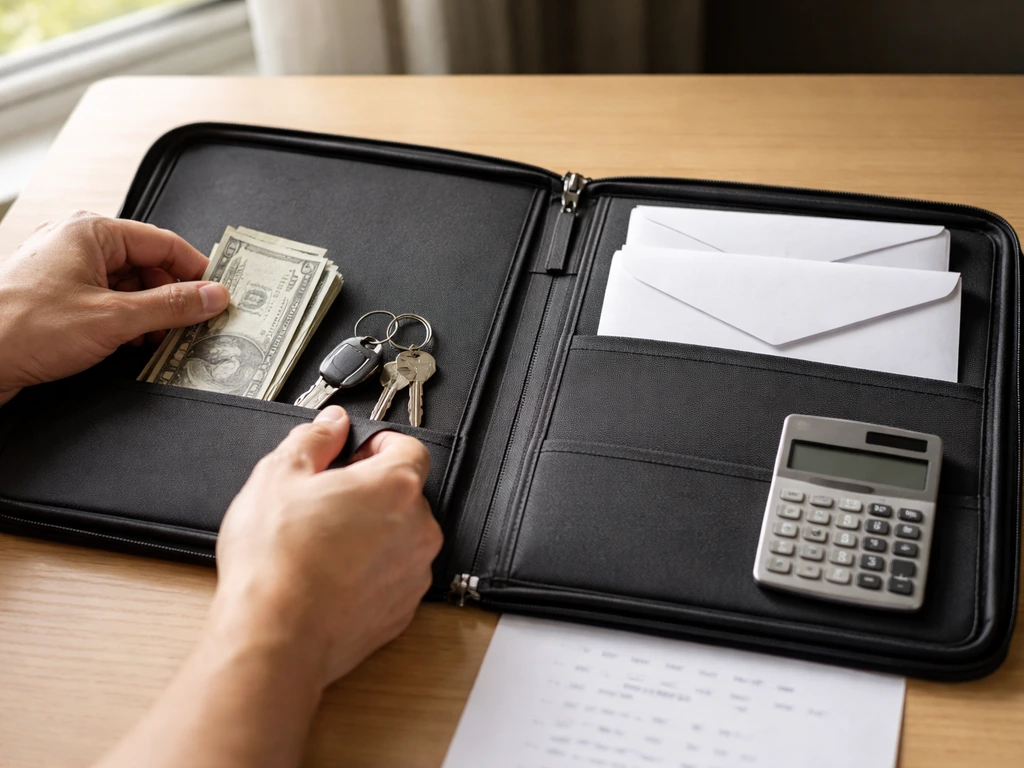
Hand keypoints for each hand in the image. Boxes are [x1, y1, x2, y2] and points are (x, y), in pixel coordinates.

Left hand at [0, 211, 229, 404]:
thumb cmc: (24, 328)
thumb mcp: (114, 318)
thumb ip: (171, 306)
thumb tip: (212, 296)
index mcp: (91, 232)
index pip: (164, 243)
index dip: (196, 271)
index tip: (219, 295)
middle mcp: (77, 243)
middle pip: (148, 264)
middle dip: (173, 297)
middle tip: (197, 324)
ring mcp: (65, 270)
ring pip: (128, 285)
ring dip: (150, 313)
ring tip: (164, 340)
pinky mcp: (57, 297)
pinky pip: (107, 300)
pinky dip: (127, 321)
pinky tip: (134, 344)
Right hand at [213, 406, 441, 686]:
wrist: (275, 637)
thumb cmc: (277, 562)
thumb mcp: (279, 475)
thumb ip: (314, 438)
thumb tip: (331, 424)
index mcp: (395, 486)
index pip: (410, 447)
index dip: (378, 446)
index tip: (353, 455)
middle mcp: (418, 529)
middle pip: (404, 494)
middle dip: (370, 492)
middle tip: (326, 501)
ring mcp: (413, 574)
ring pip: (400, 538)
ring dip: (372, 535)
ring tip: (322, 545)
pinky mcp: (401, 611)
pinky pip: (392, 578)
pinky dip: (369, 574)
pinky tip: (329, 578)